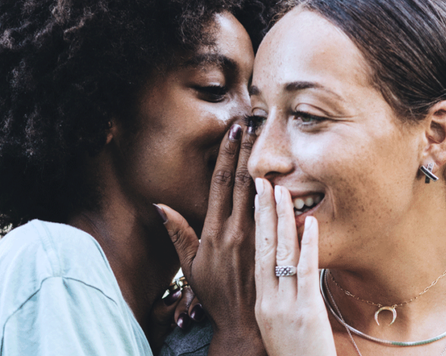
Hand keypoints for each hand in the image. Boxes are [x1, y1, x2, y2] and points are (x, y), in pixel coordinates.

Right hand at [156, 123, 263, 354]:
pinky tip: (286, 172)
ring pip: (262, 192)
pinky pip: (277, 213)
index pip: (220, 183)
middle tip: (251, 123)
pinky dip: (280, 191)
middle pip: (242, 180)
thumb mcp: (189, 266)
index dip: (226, 154)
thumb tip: (159, 206)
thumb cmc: (214, 293)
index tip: (231, 132)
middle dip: (246, 150)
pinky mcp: (273, 245)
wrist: (242, 321)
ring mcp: (258, 236)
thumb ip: (178, 233)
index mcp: (214, 231)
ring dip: (263, 163)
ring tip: (267, 139)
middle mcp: (237, 229)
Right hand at [254, 181, 335, 355]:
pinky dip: (307, 245)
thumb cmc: (292, 353)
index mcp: (260, 300)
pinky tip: (309, 223)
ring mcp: (284, 305)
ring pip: (280, 254)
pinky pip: (305, 272)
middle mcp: (267, 299)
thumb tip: (277, 271)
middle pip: (261, 247)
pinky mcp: (306, 311)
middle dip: (262, 212)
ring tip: (281, 191)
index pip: (254, 252)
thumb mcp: (274, 324)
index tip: (255, 196)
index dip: (254, 223)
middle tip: (262, 182)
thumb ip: (272, 295)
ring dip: (281, 220)